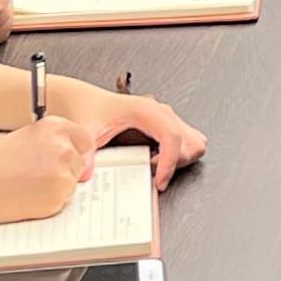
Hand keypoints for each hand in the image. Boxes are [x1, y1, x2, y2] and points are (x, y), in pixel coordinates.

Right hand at [0, 107, 93, 225]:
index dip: (76, 150)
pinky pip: (63, 199)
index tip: (68, 156)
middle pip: (80, 161)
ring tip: (28, 184)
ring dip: (57, 185)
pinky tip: (28, 196)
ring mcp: (63, 173)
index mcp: (55, 127)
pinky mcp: (58, 196)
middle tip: (37, 174)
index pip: (85, 139)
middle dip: (65, 169)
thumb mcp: (25, 138)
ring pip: (72, 182)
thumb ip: (52, 141)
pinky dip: (50, 200)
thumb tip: (72, 152)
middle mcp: (64, 147)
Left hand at [50, 80, 208, 184]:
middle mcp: (161, 112)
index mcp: (147, 111)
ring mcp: (167, 117)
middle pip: (189, 142)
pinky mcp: (168, 123)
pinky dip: (180, 154)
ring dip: (182, 159)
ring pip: (194, 141)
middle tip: (154, 173)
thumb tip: (86, 174)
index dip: (169, 163)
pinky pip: (189, 140)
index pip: (172, 137)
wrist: (88, 100)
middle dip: (176, 164)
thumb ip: (86, 153)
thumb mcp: (86, 132)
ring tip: (157, 165)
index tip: (159, 181)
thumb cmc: (92, 110)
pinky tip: (159, 158)